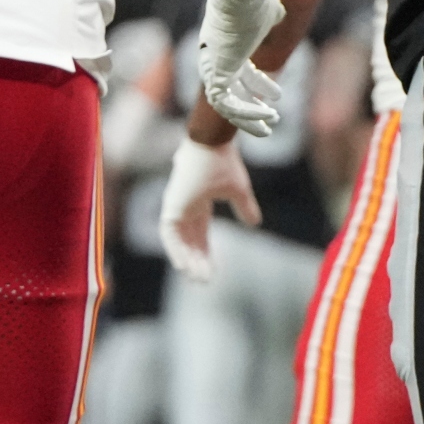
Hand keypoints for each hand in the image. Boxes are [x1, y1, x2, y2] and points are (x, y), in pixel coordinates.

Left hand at [158, 138, 261, 281]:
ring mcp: (176, 204)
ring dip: (186, 259)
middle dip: (197, 260)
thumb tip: (255, 225)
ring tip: (196, 277)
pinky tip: (183, 265)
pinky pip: (169, 234)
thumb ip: (245, 207)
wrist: (213, 142)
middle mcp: (186, 204)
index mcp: (200, 200)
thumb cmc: (224, 161)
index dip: (206, 252)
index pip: (200, 233)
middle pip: (189, 239)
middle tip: (204, 280)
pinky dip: (175, 249)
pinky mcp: (171, 204)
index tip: (212, 271)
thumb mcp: (239, 190)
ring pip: (178, 240)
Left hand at [197, 0, 285, 136]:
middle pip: (231, 92)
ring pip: (226, 105)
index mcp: (226, 45)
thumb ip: (272, 16)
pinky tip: (267, 115)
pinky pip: (227, 105)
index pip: (240, 72)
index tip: (278, 97)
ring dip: (249, 118)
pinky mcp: (215, 76)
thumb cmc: (255, 0)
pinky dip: (247, 112)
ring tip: (269, 126)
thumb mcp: (269, 11)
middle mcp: (216, 59)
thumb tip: (280, 13)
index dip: (259, 86)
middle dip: (250, 109)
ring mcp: (213, 68)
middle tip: (270, 119)